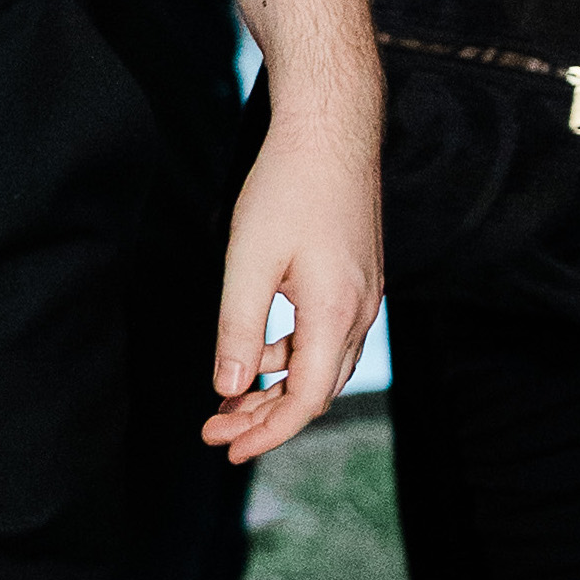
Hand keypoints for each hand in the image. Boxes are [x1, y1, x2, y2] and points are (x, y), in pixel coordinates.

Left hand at [204, 115, 382, 462]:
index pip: (306, 399)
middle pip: (316, 390)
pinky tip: (257, 353)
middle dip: (266, 418)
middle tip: (216, 432)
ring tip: (229, 399)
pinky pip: (326, 337)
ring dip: (277, 388)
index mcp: (335, 313)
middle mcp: (360, 311)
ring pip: (322, 365)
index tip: (227, 447)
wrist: (331, 132)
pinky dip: (291, 356)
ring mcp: (363, 296)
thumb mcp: (249, 259)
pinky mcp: (356, 279)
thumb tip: (229, 387)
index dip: (267, 431)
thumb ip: (240, 327)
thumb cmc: (287, 187)